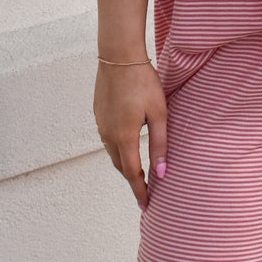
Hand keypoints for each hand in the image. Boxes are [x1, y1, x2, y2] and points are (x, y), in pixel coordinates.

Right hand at [94, 60, 167, 208]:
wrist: (119, 56)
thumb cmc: (143, 82)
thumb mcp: (159, 113)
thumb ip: (160, 144)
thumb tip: (162, 173)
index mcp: (124, 137)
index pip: (132, 173)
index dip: (140, 191)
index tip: (146, 205)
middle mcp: (108, 134)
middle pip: (120, 166)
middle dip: (132, 180)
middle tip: (145, 193)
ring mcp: (101, 124)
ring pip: (112, 153)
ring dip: (124, 165)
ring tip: (138, 173)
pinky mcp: (98, 114)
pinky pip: (107, 139)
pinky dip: (118, 149)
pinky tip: (127, 147)